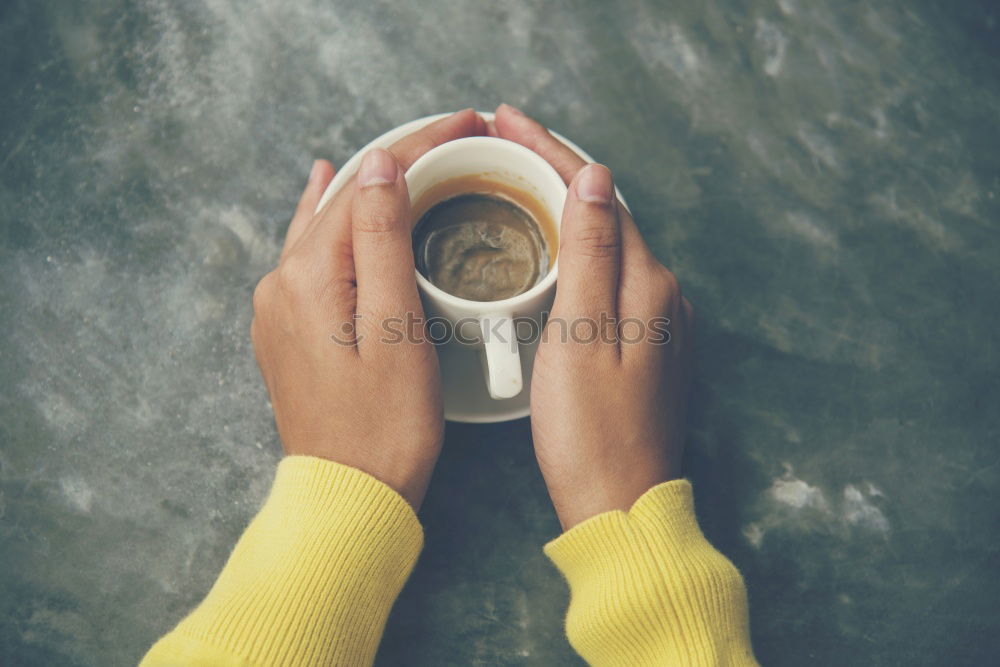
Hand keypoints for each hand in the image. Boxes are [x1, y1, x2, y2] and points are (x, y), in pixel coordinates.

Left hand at [251, 110, 486, 508]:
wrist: (350, 497)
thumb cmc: (385, 426)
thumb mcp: (396, 327)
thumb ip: (382, 240)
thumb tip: (379, 163)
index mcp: (308, 276)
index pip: (367, 183)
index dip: (421, 145)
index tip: (469, 123)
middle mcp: (281, 282)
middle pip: (343, 197)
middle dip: (401, 160)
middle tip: (458, 135)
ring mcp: (279, 307)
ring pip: (327, 222)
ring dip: (371, 188)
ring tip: (413, 154)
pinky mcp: (288, 329)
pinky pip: (313, 254)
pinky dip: (336, 219)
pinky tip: (330, 190)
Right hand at [492, 104, 693, 529]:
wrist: (620, 505)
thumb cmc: (591, 432)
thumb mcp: (581, 336)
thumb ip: (592, 254)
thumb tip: (595, 177)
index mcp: (647, 284)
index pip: (598, 195)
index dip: (550, 152)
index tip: (506, 120)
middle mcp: (662, 294)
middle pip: (606, 212)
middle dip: (555, 170)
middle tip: (503, 142)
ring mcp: (656, 321)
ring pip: (607, 243)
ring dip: (565, 207)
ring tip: (517, 181)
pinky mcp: (643, 346)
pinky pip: (608, 276)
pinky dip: (577, 249)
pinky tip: (549, 249)